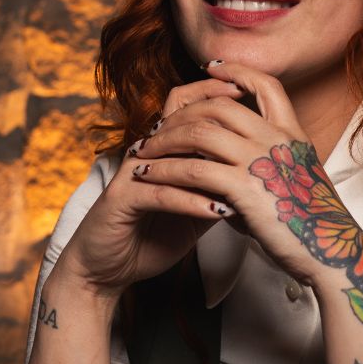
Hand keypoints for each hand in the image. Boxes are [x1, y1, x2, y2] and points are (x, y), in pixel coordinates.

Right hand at [53, 73, 247, 299]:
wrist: (106, 269)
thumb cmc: (149, 237)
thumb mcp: (193, 209)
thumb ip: (216, 189)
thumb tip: (257, 177)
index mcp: (161, 149)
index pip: (185, 105)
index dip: (214, 95)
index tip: (251, 96)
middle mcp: (146, 153)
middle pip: (180, 120)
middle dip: (218, 120)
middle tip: (254, 127)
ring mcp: (132, 174)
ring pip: (174, 155)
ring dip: (212, 165)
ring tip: (247, 176)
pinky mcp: (121, 199)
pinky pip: (161, 193)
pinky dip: (192, 201)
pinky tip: (219, 210)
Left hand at [126, 62, 345, 290]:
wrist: (332, 253)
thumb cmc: (311, 226)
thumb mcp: (293, 183)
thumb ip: (262, 169)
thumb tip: (224, 178)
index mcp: (293, 134)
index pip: (266, 85)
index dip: (238, 72)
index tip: (212, 68)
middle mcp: (277, 139)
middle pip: (219, 105)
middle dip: (181, 114)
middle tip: (157, 129)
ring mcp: (261, 160)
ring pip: (198, 132)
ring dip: (164, 140)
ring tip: (143, 152)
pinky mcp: (244, 187)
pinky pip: (192, 169)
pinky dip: (164, 170)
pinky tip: (147, 176)